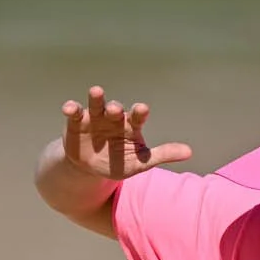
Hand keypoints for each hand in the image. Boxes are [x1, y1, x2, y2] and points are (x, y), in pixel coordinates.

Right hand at [59, 86, 191, 180]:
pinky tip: (70, 107)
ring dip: (96, 98)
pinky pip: (74, 113)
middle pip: (115, 109)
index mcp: (130, 126)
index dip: (139, 112)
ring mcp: (94, 118)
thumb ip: (163, 154)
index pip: (137, 116)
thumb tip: (189, 152)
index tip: (142, 109)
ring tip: (96, 91)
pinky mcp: (76, 123)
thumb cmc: (120, 161)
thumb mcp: (141, 161)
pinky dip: (72, 108)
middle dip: (115, 108)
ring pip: (96, 104)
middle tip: (116, 109)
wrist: (92, 168)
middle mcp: (113, 118)